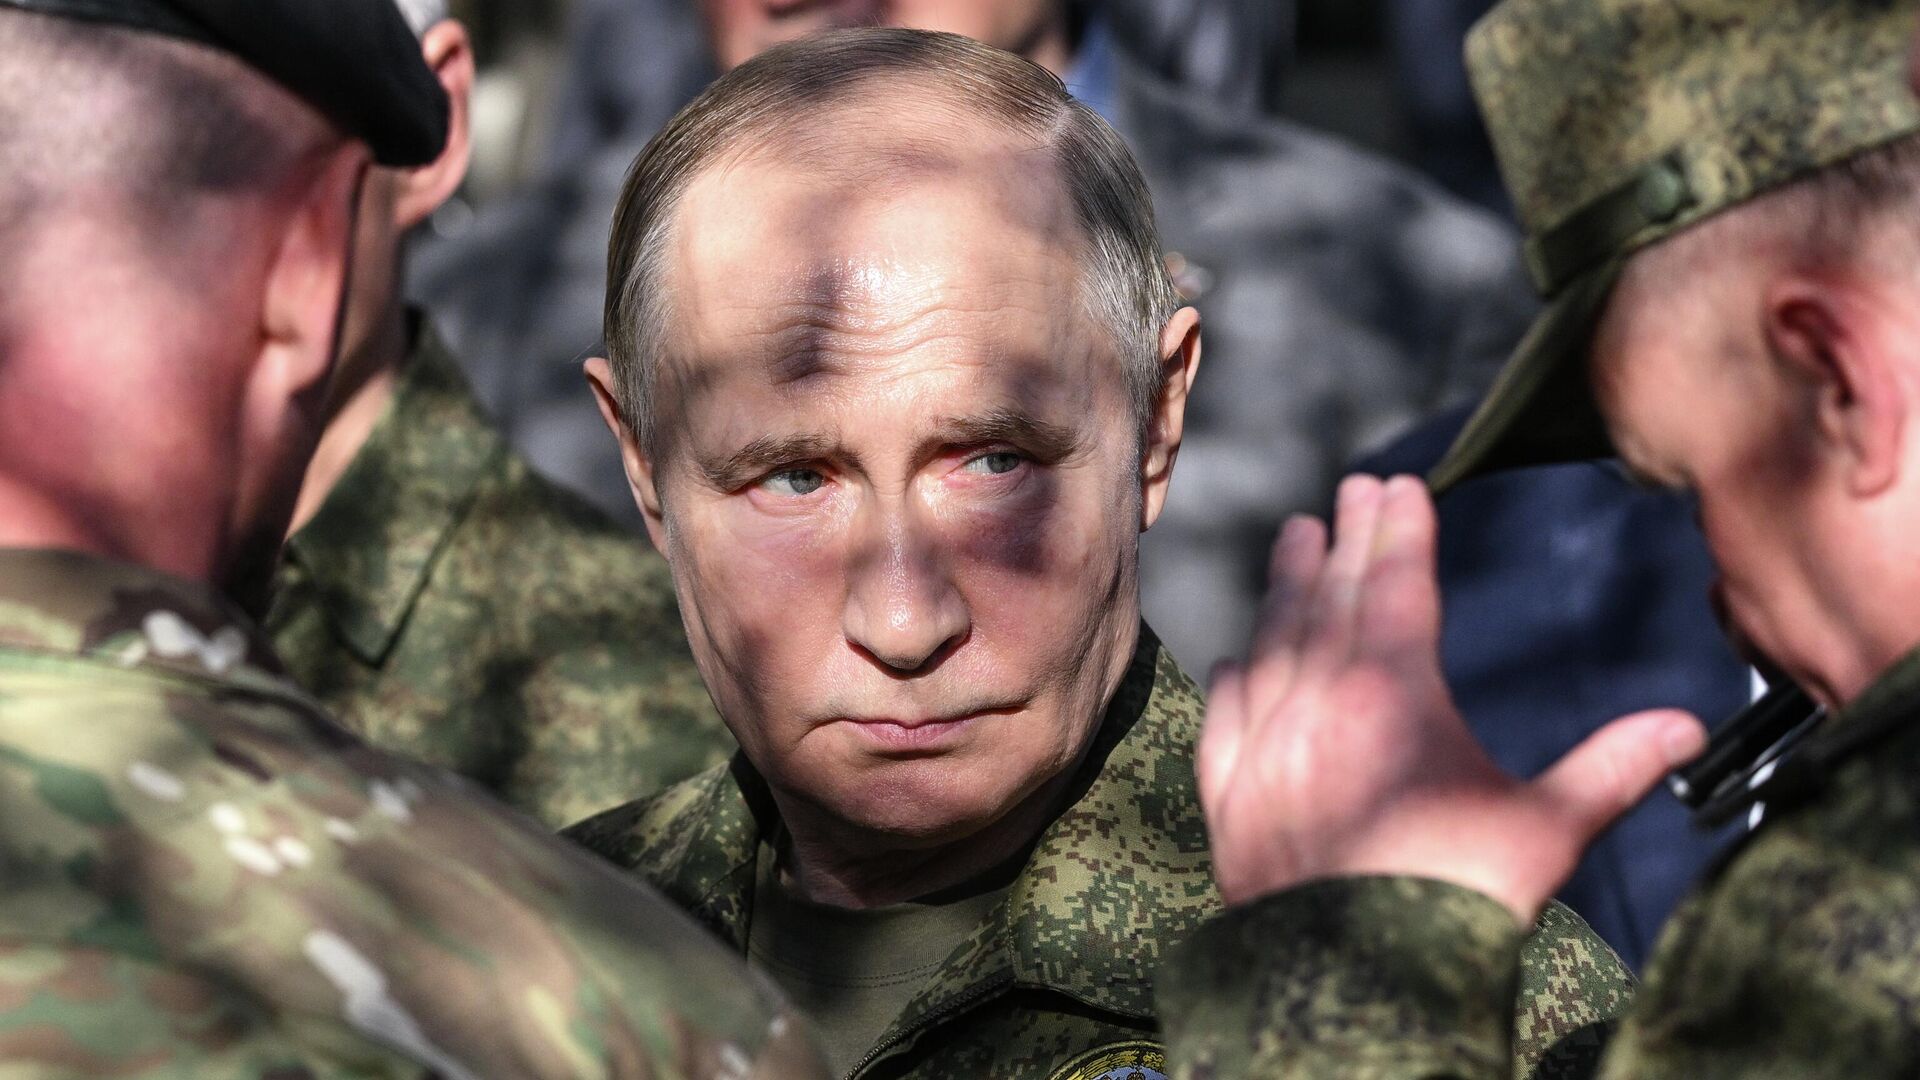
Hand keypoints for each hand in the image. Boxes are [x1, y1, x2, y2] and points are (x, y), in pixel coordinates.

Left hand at [1198, 474, 1707, 922]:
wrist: (1356, 985)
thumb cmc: (1459, 904)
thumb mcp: (1548, 831)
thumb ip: (1610, 768)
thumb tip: (1688, 726)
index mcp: (1394, 698)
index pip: (1396, 588)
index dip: (1401, 533)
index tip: (1400, 485)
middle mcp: (1317, 706)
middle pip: (1330, 600)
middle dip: (1345, 540)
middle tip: (1350, 491)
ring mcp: (1263, 749)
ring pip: (1272, 644)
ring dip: (1286, 588)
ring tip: (1294, 539)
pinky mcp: (1227, 799)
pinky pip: (1226, 714)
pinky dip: (1237, 675)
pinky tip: (1239, 657)